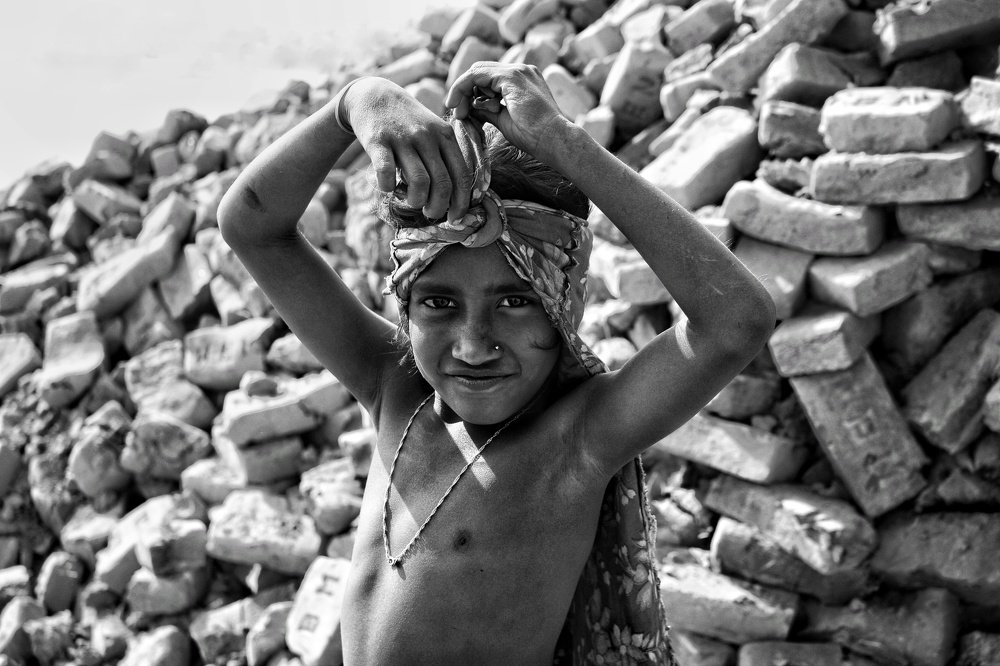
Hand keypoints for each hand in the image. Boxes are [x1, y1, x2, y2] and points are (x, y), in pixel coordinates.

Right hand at [343, 77, 472, 220]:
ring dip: (417, 201)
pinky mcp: (378, 140)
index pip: (461, 175)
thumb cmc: (409, 123)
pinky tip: (388, 188)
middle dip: (439, 207)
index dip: (461, 203)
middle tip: (431, 214)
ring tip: (413, 203)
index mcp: (445, 136)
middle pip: (442, 183)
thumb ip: (446, 157)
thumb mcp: (434, 130)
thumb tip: (457, 197)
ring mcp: (402, 138)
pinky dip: (387, 187)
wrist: (374, 95)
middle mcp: (427, 136)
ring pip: (419, 181)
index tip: (455, 219)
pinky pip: (386, 172)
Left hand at [446, 62, 568, 161]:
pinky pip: (477, 75)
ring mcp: (517, 71)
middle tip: (458, 113)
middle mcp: (521, 70)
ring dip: (463, 91)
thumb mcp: (504, 119)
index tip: (462, 112)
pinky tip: (459, 106)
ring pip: (477, 71)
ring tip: (461, 114)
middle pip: (481, 71)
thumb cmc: (534, 136)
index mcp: (523, 79)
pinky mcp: (511, 77)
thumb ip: (488, 109)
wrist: (553, 140)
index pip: (489, 77)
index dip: (471, 92)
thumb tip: (470, 107)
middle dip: (464, 90)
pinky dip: (463, 88)